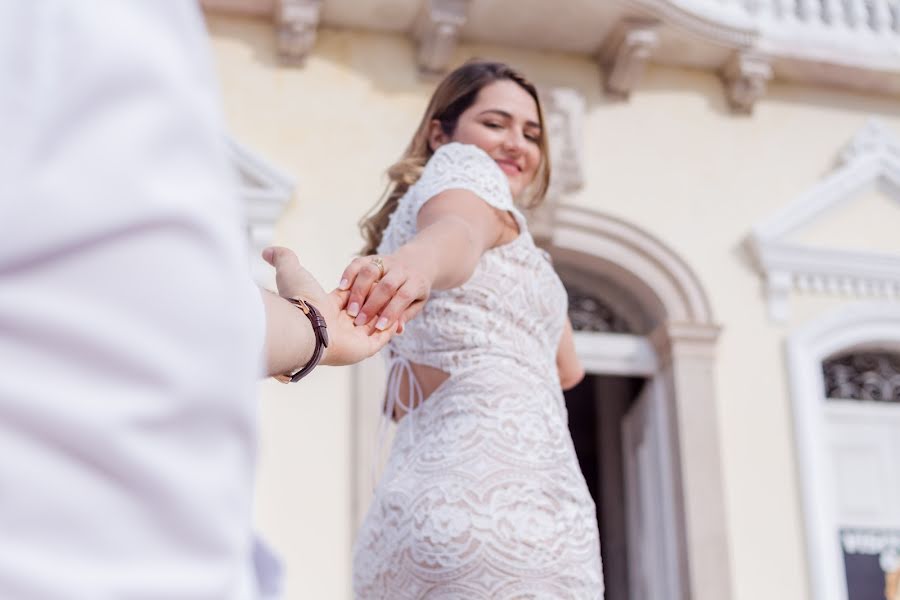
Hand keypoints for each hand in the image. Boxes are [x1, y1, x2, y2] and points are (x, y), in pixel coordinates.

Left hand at [263, 246, 396, 365]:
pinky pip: (383, 338)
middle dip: (377, 299)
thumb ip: (283, 258)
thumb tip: (266, 250)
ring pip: (376, 324)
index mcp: (328, 309)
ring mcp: (354, 338)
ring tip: (400, 298)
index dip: (362, 287)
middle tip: (391, 285)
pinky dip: (392, 327)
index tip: (374, 276)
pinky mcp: (365, 348)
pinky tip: (400, 316)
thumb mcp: (291, 271)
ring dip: (387, 312)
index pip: (351, 297)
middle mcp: (340, 325)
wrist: (305, 326)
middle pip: (365, 310)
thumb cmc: (299, 300)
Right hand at [338, 250, 430, 332]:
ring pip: (370, 271)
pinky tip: (342, 288)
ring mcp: (386, 261)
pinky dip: (349, 274)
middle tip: (359, 321)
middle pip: (386, 284)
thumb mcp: (416, 303)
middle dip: (371, 304)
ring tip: (350, 309)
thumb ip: (405, 315)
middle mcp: (401, 270)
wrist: (415, 262)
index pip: (404, 296)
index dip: (391, 312)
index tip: (379, 327)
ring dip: (358, 290)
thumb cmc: (413, 289)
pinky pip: (358, 262)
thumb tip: (397, 330)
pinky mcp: (372, 257)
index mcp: (415, 282)